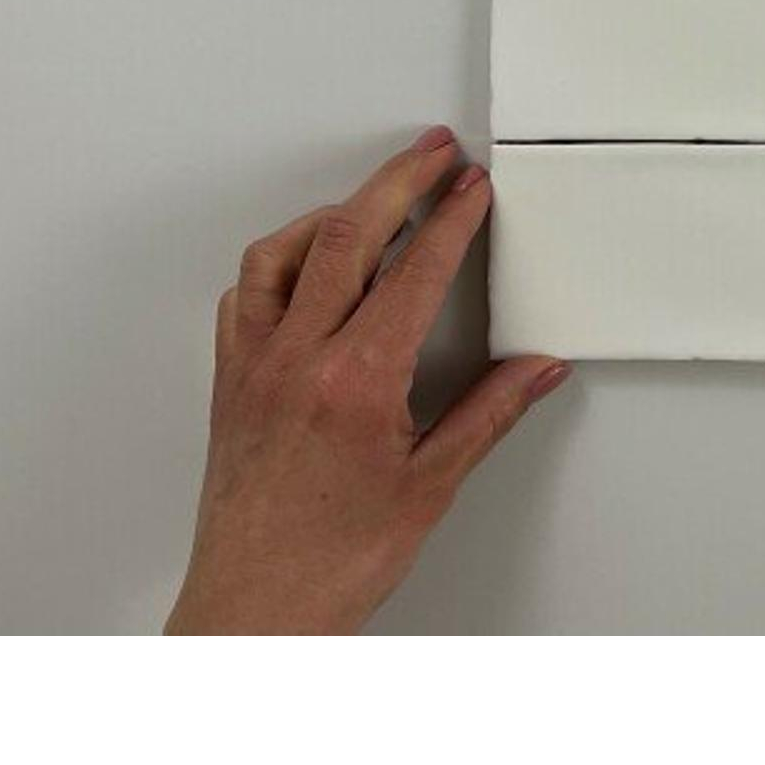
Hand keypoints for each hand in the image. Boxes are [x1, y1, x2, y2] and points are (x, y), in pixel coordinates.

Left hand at [167, 128, 570, 633]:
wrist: (254, 612)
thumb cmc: (332, 562)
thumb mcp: (432, 485)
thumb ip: (488, 413)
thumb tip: (534, 368)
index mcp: (358, 380)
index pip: (415, 270)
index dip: (453, 218)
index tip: (474, 186)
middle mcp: (299, 359)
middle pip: (349, 234)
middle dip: (400, 180)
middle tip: (436, 153)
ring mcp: (257, 364)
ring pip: (286, 252)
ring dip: (336, 211)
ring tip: (375, 196)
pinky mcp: (231, 381)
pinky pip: (245, 294)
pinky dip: (279, 260)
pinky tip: (304, 260)